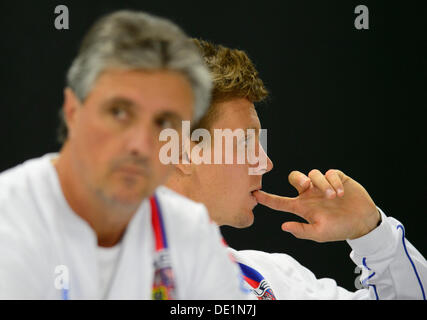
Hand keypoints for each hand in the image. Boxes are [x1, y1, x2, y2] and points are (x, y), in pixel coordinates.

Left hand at [253, 169, 380, 241]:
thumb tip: (283, 226)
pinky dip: (334, 181)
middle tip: (306, 185)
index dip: (267, 198)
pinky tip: (341, 193)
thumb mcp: (320, 234)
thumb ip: (302, 231)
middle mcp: (309, 194)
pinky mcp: (336, 178)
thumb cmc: (339, 229)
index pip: (280, 202)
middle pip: (294, 178)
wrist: (362, 221)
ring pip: (313, 174)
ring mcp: (322, 185)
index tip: (254, 194)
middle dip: (297, 178)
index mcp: (302, 207)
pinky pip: (329, 173)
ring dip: (323, 185)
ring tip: (334, 197)